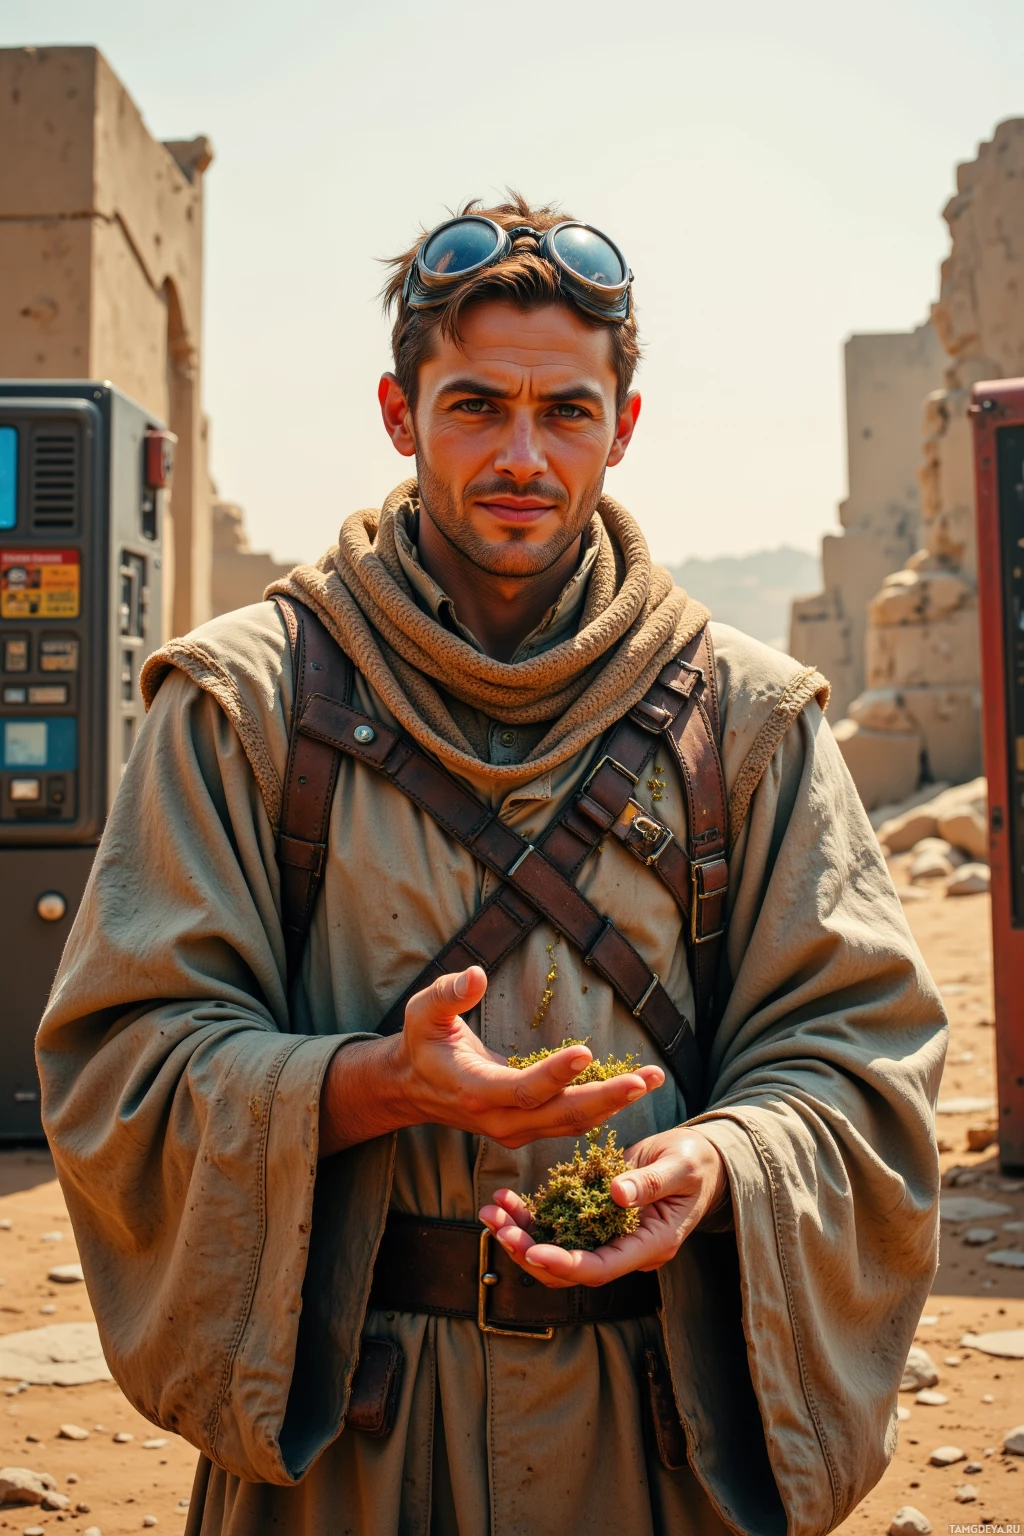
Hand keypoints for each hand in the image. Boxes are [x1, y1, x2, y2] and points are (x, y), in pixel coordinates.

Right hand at [319, 965, 663, 1155]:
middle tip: (644, 1080)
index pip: (522, 1089)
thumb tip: (476, 974)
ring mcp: (514, 1130)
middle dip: (605, 1099)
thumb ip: (449, 993)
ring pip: (570, 1124)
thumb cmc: (422, 1041)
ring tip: (652, 1079)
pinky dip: (602, 1109)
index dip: (555, 1074)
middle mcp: (498, 1120)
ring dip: (614, 1103)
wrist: (414, 1087)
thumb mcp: (424, 1011)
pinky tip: (631, 1088)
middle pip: (559, 1116)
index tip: (587, 1052)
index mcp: (474, 1090)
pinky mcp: (526, 1129)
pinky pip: (569, 1124)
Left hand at [478, 1126, 726, 1287]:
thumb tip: (617, 1196)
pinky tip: (504, 1200)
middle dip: (530, 1253)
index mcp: (650, 1244)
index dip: (566, 1264)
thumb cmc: (695, 1162)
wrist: (696, 1159)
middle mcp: (624, 1249)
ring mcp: (606, 1236)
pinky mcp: (592, 1218)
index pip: (602, 1268)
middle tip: (498, 1229)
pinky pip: (554, 1227)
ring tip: (490, 1212)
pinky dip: (527, 1217)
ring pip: (555, 1251)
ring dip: (519, 1236)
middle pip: (570, 1270)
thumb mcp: (679, 1166)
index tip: (533, 1251)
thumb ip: (650, 1182)